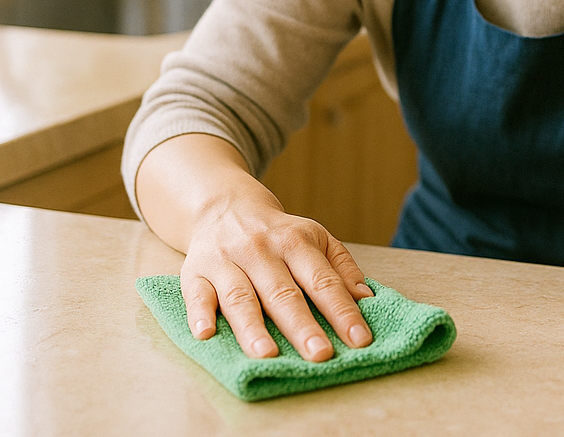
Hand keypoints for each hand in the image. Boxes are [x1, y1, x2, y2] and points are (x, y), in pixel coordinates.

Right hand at [181, 188, 373, 361]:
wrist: (227, 207)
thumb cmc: (279, 234)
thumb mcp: (315, 239)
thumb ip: (340, 267)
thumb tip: (366, 298)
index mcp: (297, 242)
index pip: (323, 281)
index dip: (343, 311)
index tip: (360, 340)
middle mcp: (262, 250)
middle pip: (284, 292)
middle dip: (302, 325)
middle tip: (321, 355)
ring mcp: (227, 260)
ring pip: (241, 297)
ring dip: (253, 327)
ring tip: (267, 355)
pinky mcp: (196, 272)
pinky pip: (197, 294)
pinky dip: (199, 314)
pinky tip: (206, 334)